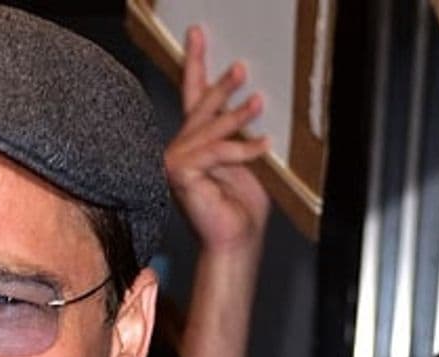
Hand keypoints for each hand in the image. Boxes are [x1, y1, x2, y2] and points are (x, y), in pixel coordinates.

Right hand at [166, 26, 271, 254]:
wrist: (235, 240)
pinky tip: (263, 145)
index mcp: (192, 145)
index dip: (196, 63)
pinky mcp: (181, 176)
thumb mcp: (244, 160)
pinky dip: (242, 148)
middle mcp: (178, 151)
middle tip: (240, 68)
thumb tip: (246, 104)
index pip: (192, 97)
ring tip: (257, 102)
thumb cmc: (239, 209)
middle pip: (198, 107)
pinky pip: (215, 150)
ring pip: (208, 128)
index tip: (198, 34)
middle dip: (219, 85)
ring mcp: (175, 164)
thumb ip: (236, 134)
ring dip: (237, 115)